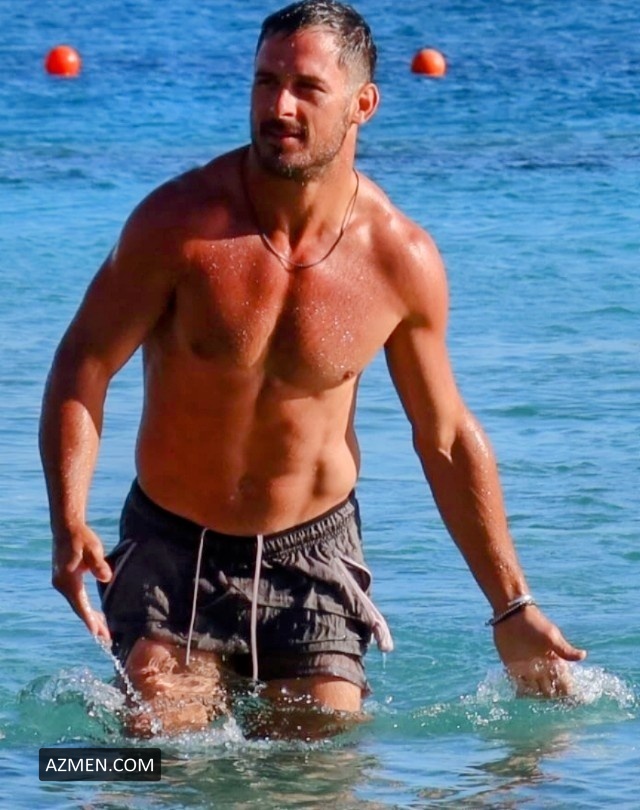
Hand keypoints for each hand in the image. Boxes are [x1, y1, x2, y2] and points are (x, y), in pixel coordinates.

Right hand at [52, 524, 112, 640]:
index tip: (97, 634)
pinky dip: (85, 607)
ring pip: (77, 604)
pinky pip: (76, 598)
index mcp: (67, 580)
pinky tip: (94, 613)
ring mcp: (61, 583)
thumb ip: (99, 564)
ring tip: (103, 630)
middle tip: (106, 638)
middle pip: (79, 608)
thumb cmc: (81, 538)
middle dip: (93, 623)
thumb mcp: (93, 548)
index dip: (90, 620)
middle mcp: (61, 585)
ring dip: (90, 616)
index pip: (80, 605)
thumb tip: (106, 577)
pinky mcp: (64, 579)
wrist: (67, 527)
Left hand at [493, 606, 586, 696]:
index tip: (570, 699)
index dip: (569, 693)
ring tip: (534, 692)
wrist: (512, 615)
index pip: (566, 684)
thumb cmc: (535, 622)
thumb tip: (584, 655)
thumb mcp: (551, 635)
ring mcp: (529, 670)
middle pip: (551, 691)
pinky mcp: (513, 669)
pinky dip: (520, 691)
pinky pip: (519, 685)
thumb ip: (564, 649)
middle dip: (551, 696)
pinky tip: (520, 692)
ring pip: (535, 691)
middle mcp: (543, 670)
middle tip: (547, 694)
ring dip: (535, 695)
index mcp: (555, 662)